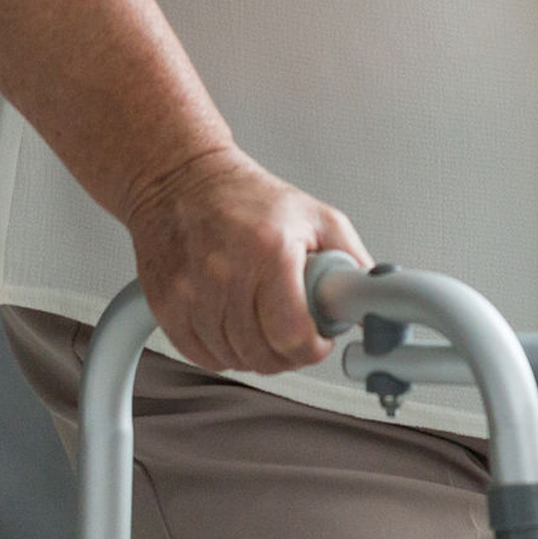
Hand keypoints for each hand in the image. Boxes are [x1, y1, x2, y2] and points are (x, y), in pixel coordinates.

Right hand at [124, 144, 371, 374]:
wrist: (181, 179)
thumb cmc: (247, 196)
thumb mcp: (315, 216)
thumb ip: (351, 259)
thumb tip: (372, 299)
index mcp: (269, 250)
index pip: (292, 332)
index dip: (312, 347)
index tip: (319, 340)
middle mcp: (226, 273)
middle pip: (263, 353)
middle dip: (289, 352)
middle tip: (296, 333)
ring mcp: (191, 293)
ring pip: (234, 359)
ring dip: (256, 354)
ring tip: (265, 324)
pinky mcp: (166, 305)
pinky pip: (202, 356)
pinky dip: (224, 352)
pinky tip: (236, 327)